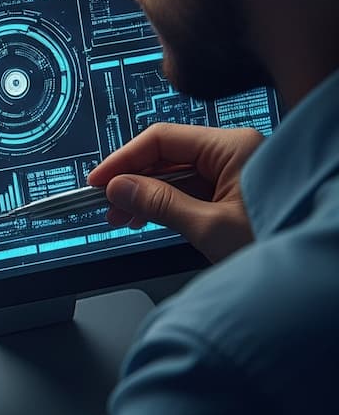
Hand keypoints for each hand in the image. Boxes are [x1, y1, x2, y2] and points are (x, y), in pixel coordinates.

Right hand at [87, 122, 264, 262]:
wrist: (316, 276)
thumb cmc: (278, 243)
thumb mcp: (209, 227)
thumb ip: (160, 203)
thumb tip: (120, 187)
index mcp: (234, 147)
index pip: (162, 139)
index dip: (123, 160)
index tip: (98, 181)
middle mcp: (236, 152)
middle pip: (168, 155)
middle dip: (134, 181)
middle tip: (109, 206)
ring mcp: (238, 171)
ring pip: (178, 174)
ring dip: (148, 195)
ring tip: (126, 218)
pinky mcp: (238, 192)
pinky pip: (193, 188)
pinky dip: (169, 203)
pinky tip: (150, 218)